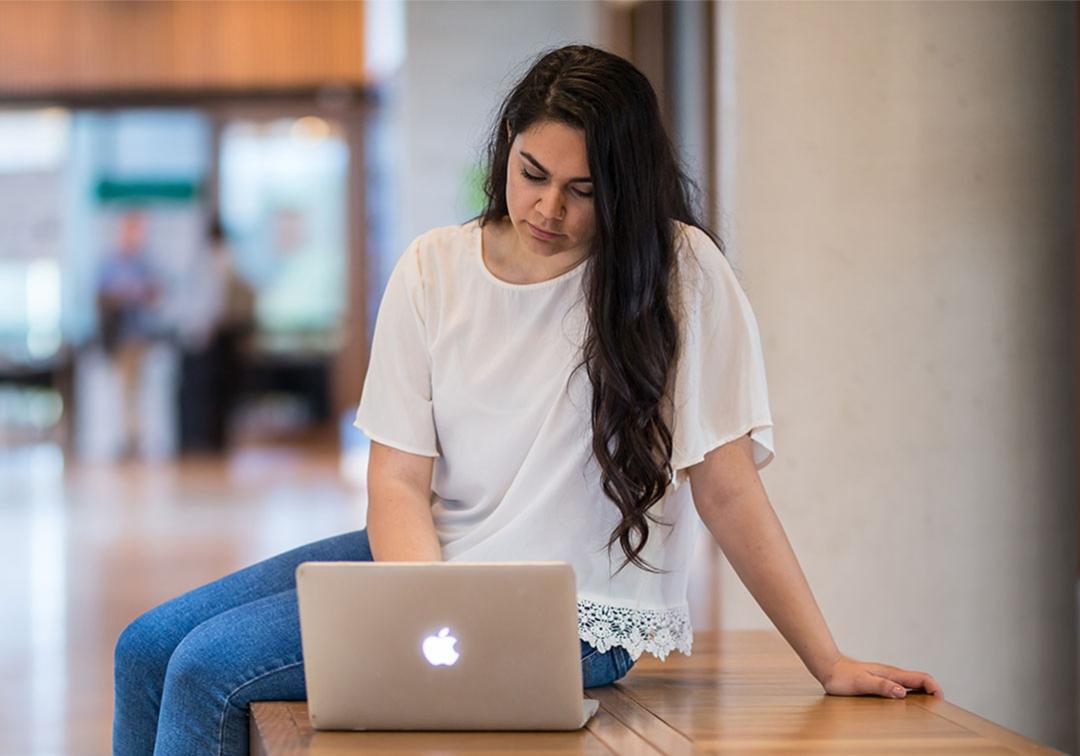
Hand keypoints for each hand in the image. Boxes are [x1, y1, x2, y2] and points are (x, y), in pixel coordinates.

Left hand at [819, 653, 943, 698]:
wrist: (828, 668)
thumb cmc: (842, 676)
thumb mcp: (861, 683)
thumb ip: (881, 686)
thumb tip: (902, 693)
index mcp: (892, 674)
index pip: (921, 678)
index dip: (935, 688)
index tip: (941, 701)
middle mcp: (892, 675)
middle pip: (920, 682)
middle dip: (933, 694)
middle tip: (939, 710)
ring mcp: (887, 679)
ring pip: (912, 686)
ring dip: (923, 696)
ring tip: (927, 712)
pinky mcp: (881, 683)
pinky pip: (901, 690)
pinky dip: (910, 697)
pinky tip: (906, 708)